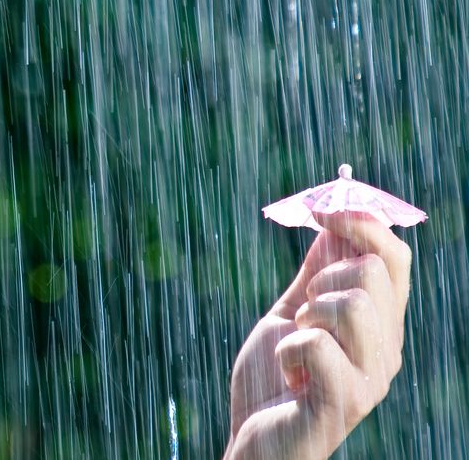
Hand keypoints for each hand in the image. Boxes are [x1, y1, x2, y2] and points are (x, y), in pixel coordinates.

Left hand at [224, 211, 411, 459]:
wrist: (254, 443)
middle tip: (303, 317)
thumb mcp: (289, 316)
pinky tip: (288, 373)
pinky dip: (288, 350)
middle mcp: (386, 352)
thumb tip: (331, 225)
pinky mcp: (343, 404)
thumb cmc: (272, 383)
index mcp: (379, 327)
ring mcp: (370, 380)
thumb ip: (312, 276)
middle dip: (321, 279)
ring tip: (296, 348)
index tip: (323, 213)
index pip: (395, 258)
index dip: (362, 223)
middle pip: (372, 272)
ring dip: (306, 317)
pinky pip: (317, 345)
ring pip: (350, 304)